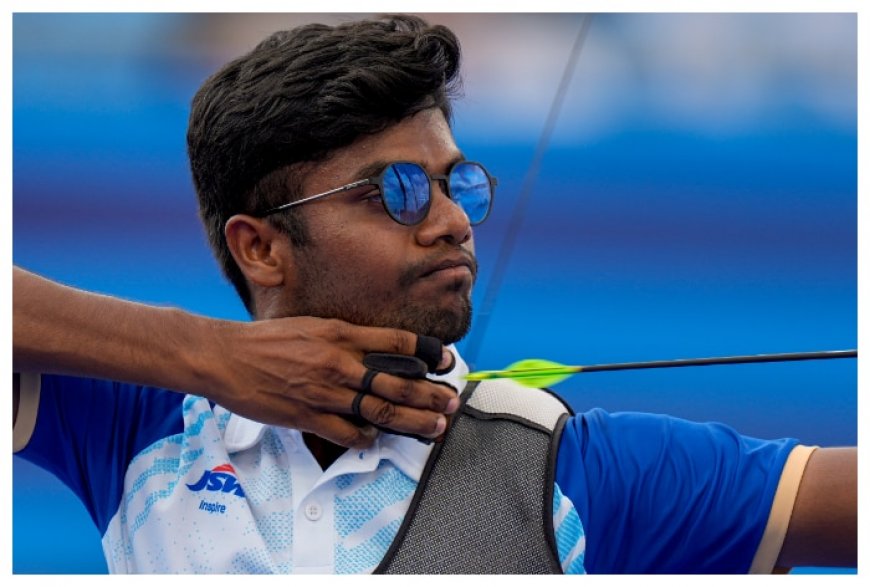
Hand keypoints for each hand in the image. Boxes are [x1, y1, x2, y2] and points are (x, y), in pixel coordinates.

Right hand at [200, 316, 459, 447]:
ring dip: (413, 422)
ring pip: (382, 411)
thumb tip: (377, 347)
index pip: (397, 341)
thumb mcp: (312, 325)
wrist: (225, 358)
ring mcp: (325, 392)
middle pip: (398, 382)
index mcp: (340, 333)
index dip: (428, 352)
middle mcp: (339, 362)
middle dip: (431, 395)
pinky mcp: (308, 417)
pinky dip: (369, 438)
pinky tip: (379, 439)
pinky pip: (349, 433)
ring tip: (435, 427)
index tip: (446, 361)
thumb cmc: (267, 340)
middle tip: (452, 402)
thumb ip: (345, 336)